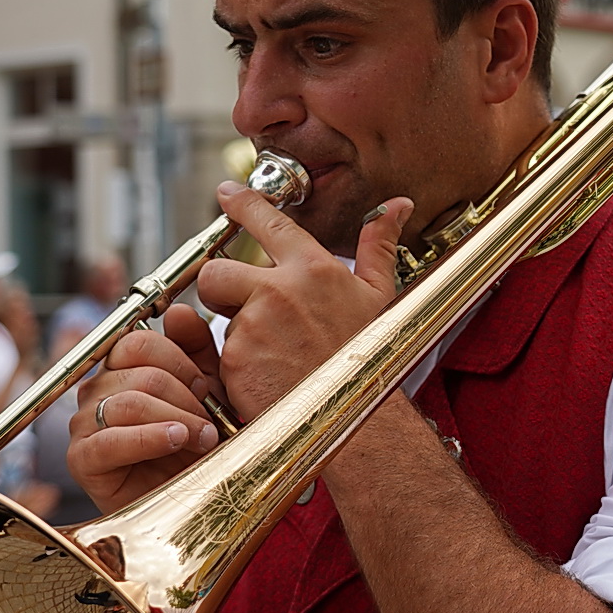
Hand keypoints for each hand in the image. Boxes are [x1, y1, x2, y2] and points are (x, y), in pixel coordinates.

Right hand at [67, 305, 227, 513]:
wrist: (194, 500)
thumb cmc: (199, 445)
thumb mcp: (206, 391)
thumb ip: (196, 350)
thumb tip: (177, 311)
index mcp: (121, 370)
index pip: (138, 342)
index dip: (180, 361)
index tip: (208, 389)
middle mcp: (97, 391)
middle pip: (136, 370)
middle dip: (184, 394)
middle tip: (211, 420)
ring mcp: (84, 424)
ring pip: (129, 402)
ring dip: (177, 419)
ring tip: (204, 439)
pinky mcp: (82, 460)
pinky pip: (109, 440)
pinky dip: (149, 439)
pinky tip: (177, 442)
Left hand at [197, 181, 411, 418]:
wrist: (355, 417)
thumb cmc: (369, 360)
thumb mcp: (379, 298)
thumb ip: (380, 246)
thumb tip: (398, 205)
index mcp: (314, 268)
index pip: (268, 222)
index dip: (242, 204)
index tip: (227, 194)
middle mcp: (280, 289)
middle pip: (217, 270)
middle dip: (221, 289)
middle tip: (244, 310)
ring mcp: (255, 323)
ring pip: (213, 315)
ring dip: (231, 330)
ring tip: (266, 351)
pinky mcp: (236, 358)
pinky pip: (219, 353)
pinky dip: (234, 365)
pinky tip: (264, 376)